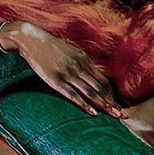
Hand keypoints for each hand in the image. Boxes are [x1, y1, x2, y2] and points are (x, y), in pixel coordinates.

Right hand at [0, 20, 125, 118]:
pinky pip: (73, 95)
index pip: (103, 80)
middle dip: (112, 103)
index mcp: (83, 59)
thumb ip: (81, 62)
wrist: (31, 39)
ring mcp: (67, 73)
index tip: (118, 105)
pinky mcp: (55, 80)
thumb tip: (92, 74)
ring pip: (90, 92)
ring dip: (103, 105)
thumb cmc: (50, 47)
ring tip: (113, 115)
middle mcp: (78, 66)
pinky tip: (93, 113)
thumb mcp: (70, 51)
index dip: (112, 94)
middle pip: (100, 88)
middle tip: (122, 115)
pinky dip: (84, 105)